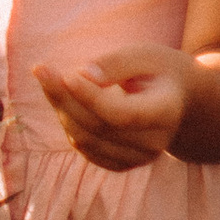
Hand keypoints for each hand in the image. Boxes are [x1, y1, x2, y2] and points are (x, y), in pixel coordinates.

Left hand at [33, 46, 186, 172]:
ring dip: (61, 110)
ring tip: (50, 78)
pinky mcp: (121, 164)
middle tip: (41, 69)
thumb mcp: (143, 54)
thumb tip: (82, 77)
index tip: (66, 74)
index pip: (123, 114)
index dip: (91, 98)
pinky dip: (68, 123)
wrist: (178, 99)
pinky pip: (85, 147)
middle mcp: (154, 142)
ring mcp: (138, 158)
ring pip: (85, 140)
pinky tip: (62, 97)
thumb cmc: (157, 69)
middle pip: (98, 127)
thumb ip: (115, 64)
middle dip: (64, 98)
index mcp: (165, 112)